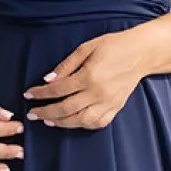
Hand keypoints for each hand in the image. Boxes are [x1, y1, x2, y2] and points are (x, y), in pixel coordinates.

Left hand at [22, 29, 151, 129]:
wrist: (142, 52)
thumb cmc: (114, 45)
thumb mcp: (87, 47)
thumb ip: (66, 65)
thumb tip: (48, 80)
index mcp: (89, 76)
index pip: (58, 90)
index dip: (40, 94)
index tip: (28, 95)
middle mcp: (98, 93)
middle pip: (66, 109)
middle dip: (46, 113)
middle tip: (32, 115)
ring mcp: (109, 103)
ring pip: (80, 120)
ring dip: (62, 123)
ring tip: (49, 121)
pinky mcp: (116, 107)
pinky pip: (97, 123)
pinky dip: (82, 125)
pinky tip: (72, 122)